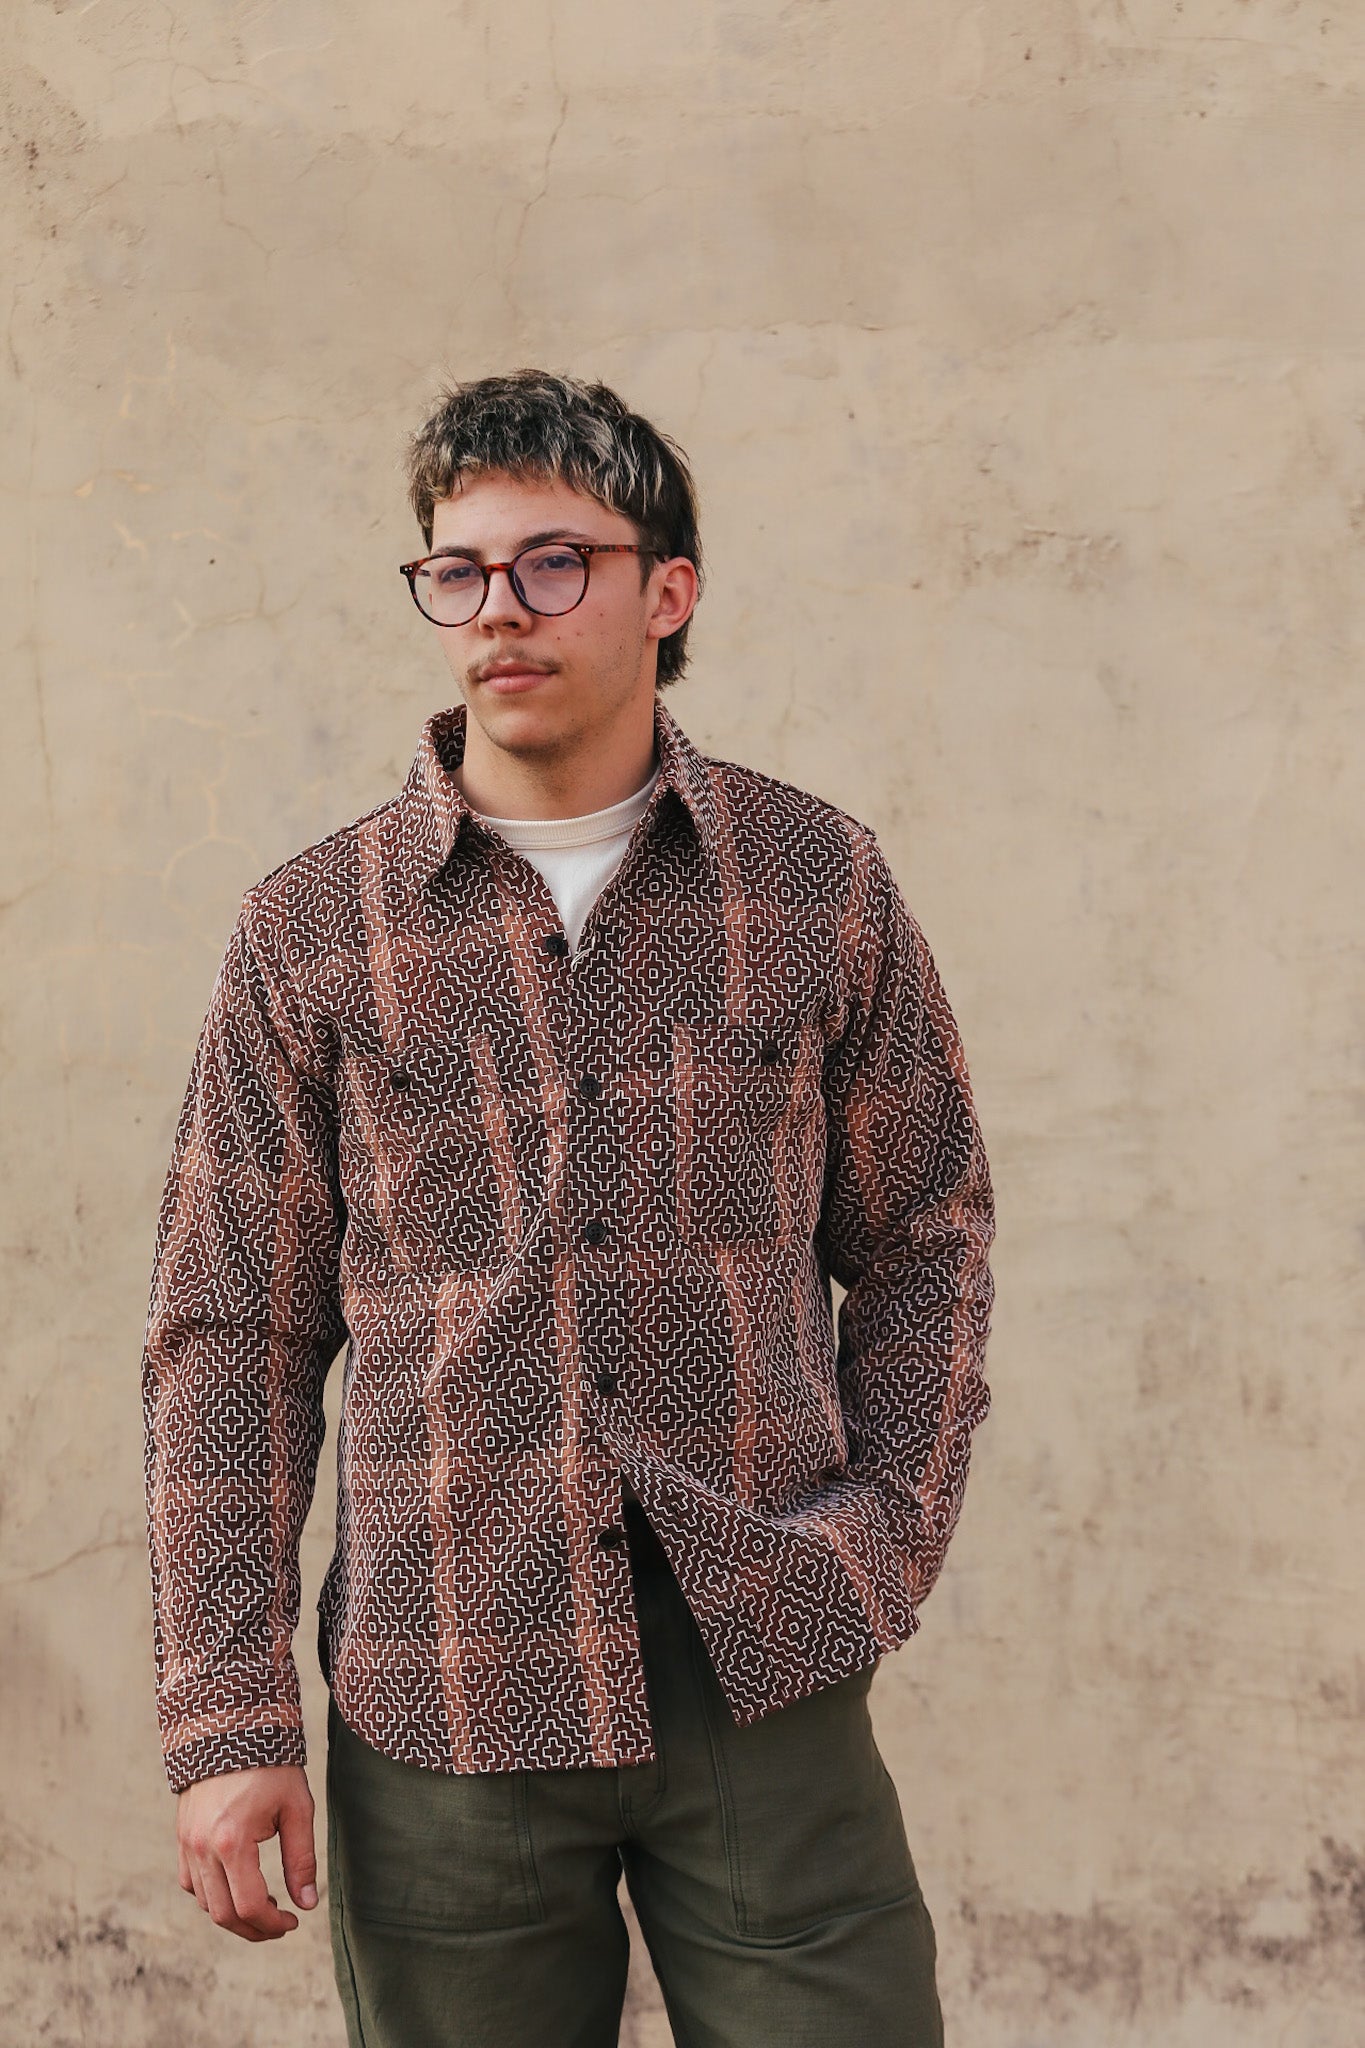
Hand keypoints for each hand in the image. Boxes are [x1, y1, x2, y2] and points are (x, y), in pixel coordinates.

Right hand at [177, 1763, 318, 1940]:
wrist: (231, 1728)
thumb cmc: (270, 1766)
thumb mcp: (297, 1808)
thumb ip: (302, 1859)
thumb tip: (307, 1904)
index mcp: (232, 1842)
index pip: (250, 1905)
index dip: (273, 1924)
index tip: (293, 1922)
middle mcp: (202, 1848)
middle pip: (223, 1914)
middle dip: (254, 1928)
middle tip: (280, 1924)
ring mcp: (187, 1843)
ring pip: (204, 1903)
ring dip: (233, 1914)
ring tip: (264, 1903)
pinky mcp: (182, 1837)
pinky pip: (191, 1882)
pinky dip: (212, 1895)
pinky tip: (237, 1886)